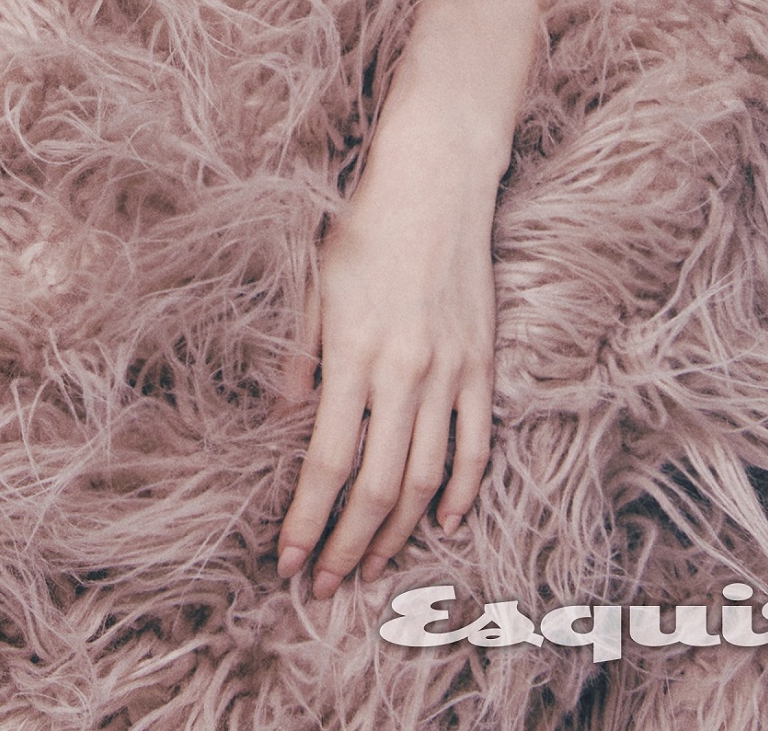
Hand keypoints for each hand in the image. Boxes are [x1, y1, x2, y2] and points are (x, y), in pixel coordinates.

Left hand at [274, 102, 499, 596]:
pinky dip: (460, 491)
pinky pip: (474, 443)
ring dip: (396, 532)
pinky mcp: (482, 362)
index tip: (288, 562)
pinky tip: (438, 522)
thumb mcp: (314, 283)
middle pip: (375, 485)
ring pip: (425, 478)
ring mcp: (448, 369)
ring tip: (371, 567)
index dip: (307, 519)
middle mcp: (402, 369)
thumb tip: (285, 420)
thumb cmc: (363, 226)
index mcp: (351, 351)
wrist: (436, 181)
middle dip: (347, 546)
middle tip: (324, 587)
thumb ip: (300, 355)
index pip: (326, 460)